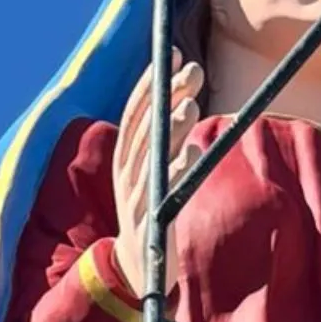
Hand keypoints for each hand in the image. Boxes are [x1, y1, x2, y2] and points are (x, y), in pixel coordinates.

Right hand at [111, 48, 205, 289]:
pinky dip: (174, 171)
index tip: (174, 54)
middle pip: (144, 125)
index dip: (153, 80)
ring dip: (169, 127)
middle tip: (193, 70)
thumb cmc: (152, 213)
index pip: (137, 110)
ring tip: (191, 104)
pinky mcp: (148, 219)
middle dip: (166, 94)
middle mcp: (126, 171)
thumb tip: (188, 107)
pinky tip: (191, 153)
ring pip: (150, 154)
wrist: (138, 267)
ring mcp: (135, 195)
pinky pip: (162, 191)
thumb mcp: (159, 172)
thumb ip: (172, 140)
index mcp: (127, 157)